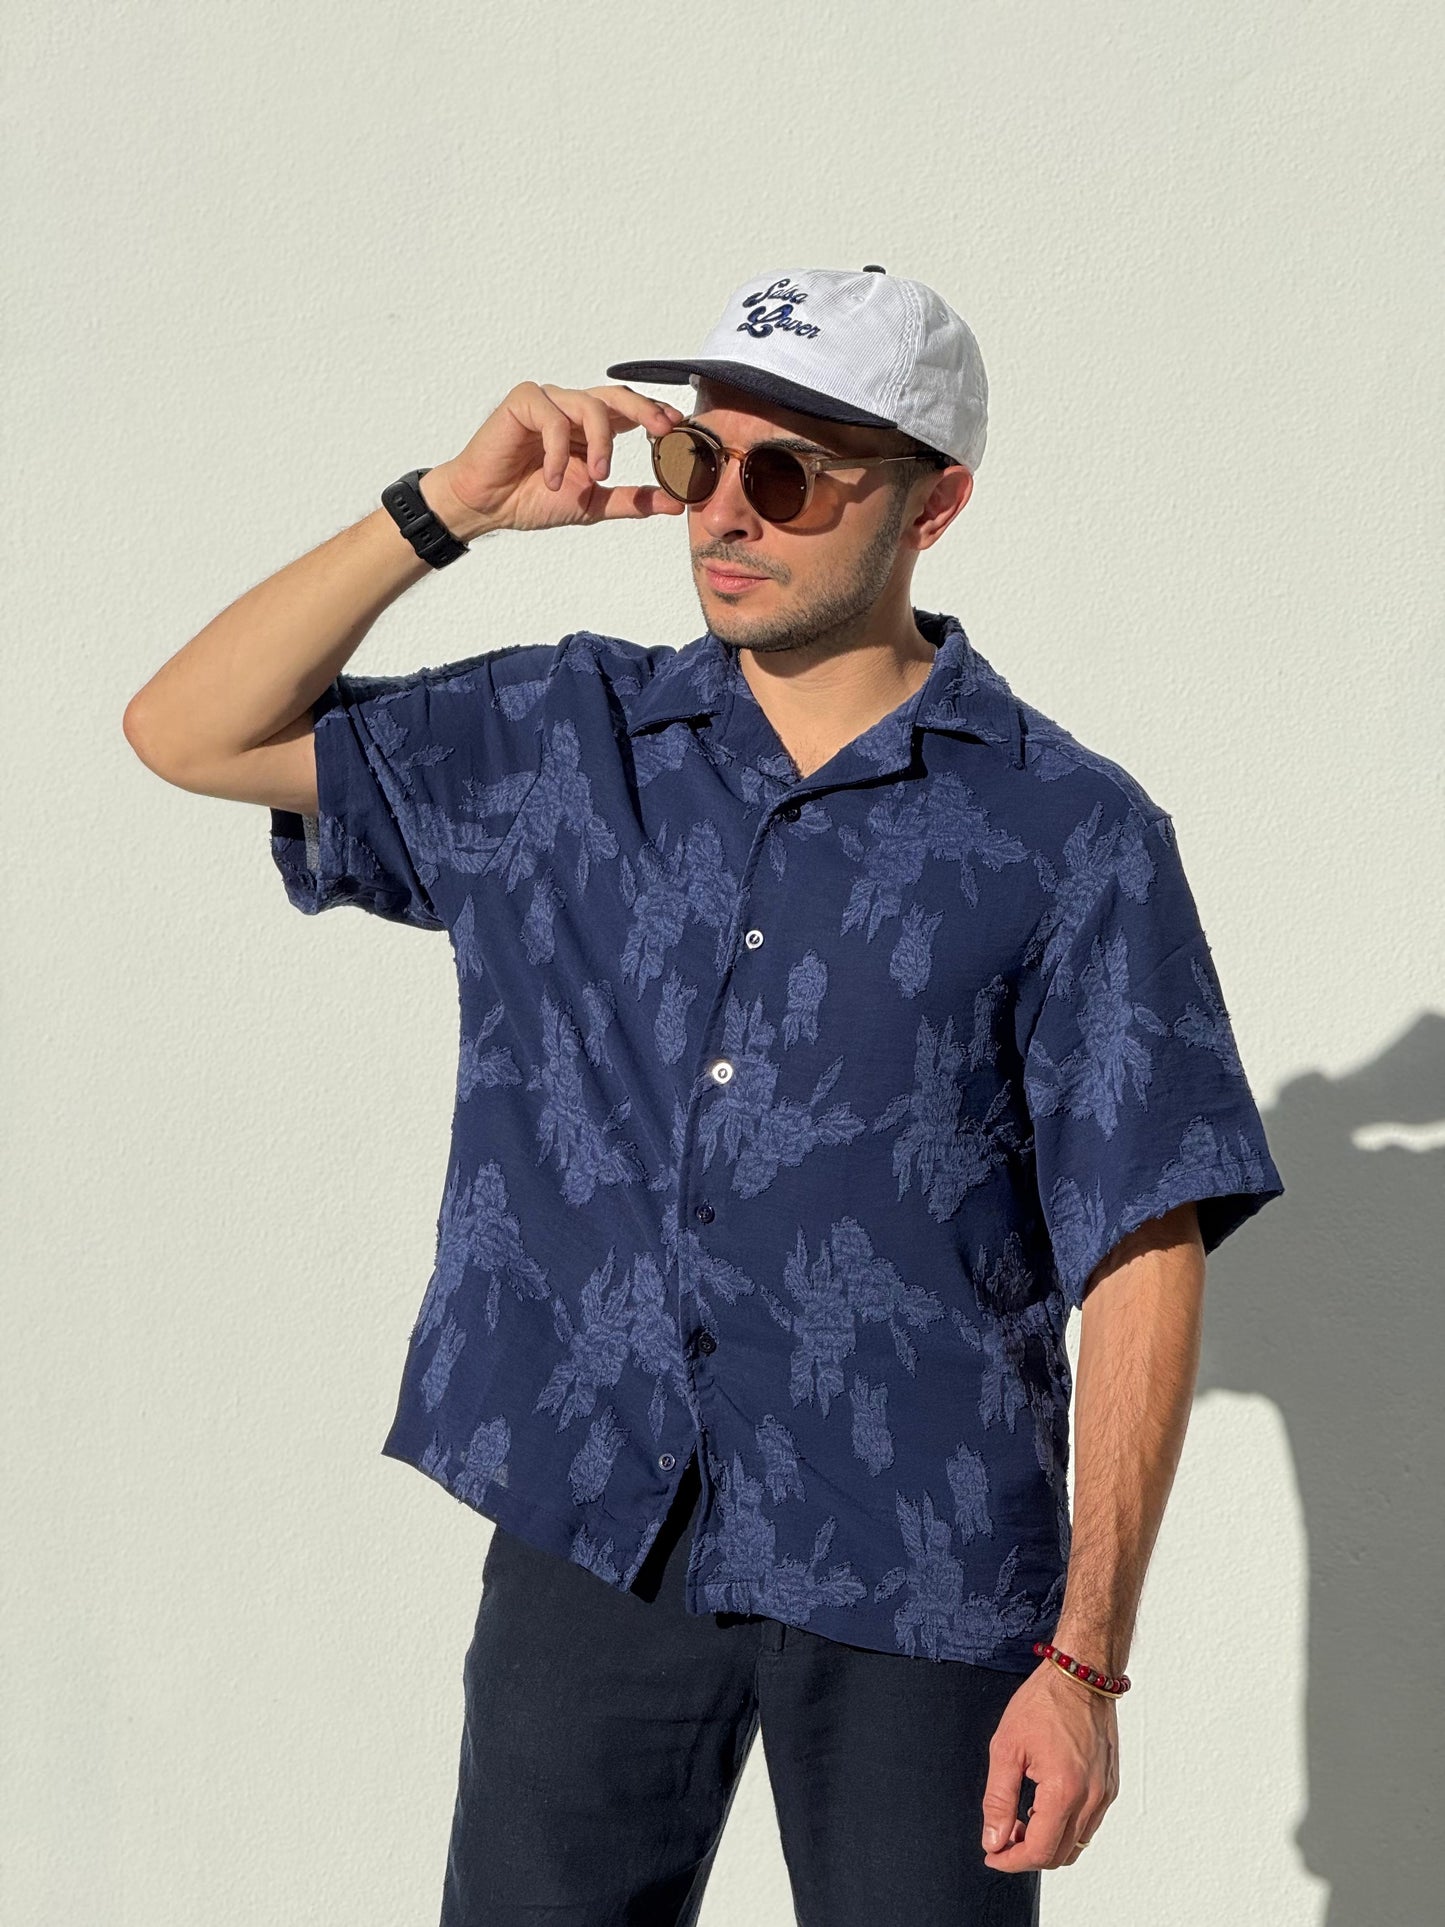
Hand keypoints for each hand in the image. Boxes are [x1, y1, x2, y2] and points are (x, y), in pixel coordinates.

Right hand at [420, 382, 691, 539]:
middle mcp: (573, 408)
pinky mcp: (524, 402)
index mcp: (592, 428)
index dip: (656, 415)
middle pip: (617, 395)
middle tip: (663, 430)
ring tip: (597, 476)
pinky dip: (558, 452)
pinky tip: (552, 480)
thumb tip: (675, 503)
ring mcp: (549, 402)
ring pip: (589, 405)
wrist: (487, 506)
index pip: (631, 411)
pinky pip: (552, 418)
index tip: (679, 430)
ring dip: (600, 443)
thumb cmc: (533, 499)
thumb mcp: (593, 504)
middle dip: (645, 409)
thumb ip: (632, 500)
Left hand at [979, 1661, 1118, 1871]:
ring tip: (1021, 1820)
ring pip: (1076, 1844)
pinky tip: (1044, 1805)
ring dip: (1047, 1843)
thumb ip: (998, 1800)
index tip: (992, 1854)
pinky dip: (1065, 1827)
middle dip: (1026, 1854)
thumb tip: (993, 1840)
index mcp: (1064, 1790)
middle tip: (1003, 1836)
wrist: (1080, 1675)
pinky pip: (1089, 1824)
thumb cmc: (1044, 1702)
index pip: (1039, 1851)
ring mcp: (1105, 1794)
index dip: (1011, 1860)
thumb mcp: (1006, 1747)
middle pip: (1059, 1855)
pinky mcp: (1110, 1785)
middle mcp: (1092, 1799)